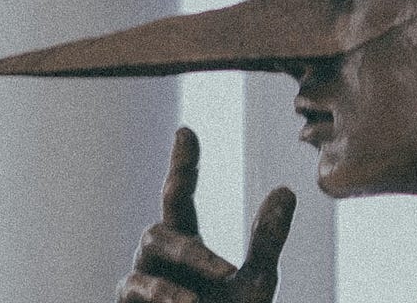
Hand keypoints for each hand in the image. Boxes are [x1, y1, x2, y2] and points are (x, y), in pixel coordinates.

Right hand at [118, 128, 296, 302]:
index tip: (187, 130)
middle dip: (190, 249)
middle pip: (158, 231)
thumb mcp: (257, 283)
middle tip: (225, 272)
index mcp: (186, 247)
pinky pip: (131, 294)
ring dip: (173, 286)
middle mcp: (156, 262)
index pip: (179, 196)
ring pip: (142, 268)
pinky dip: (162, 299)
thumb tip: (285, 188)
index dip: (182, 165)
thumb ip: (267, 240)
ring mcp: (137, 288)